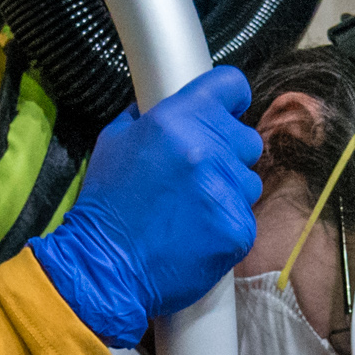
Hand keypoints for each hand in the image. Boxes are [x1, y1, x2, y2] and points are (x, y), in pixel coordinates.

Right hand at [30, 69, 263, 347]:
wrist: (105, 267)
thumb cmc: (106, 206)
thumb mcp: (114, 141)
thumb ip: (147, 116)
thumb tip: (168, 102)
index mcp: (177, 120)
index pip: (232, 86)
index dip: (231, 98)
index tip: (228, 110)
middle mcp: (207, 150)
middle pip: (246, 137)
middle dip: (227, 151)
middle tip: (198, 174)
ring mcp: (226, 191)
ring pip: (249, 180)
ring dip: (229, 190)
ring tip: (194, 209)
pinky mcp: (238, 229)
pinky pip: (246, 216)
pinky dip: (226, 224)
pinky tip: (198, 234)